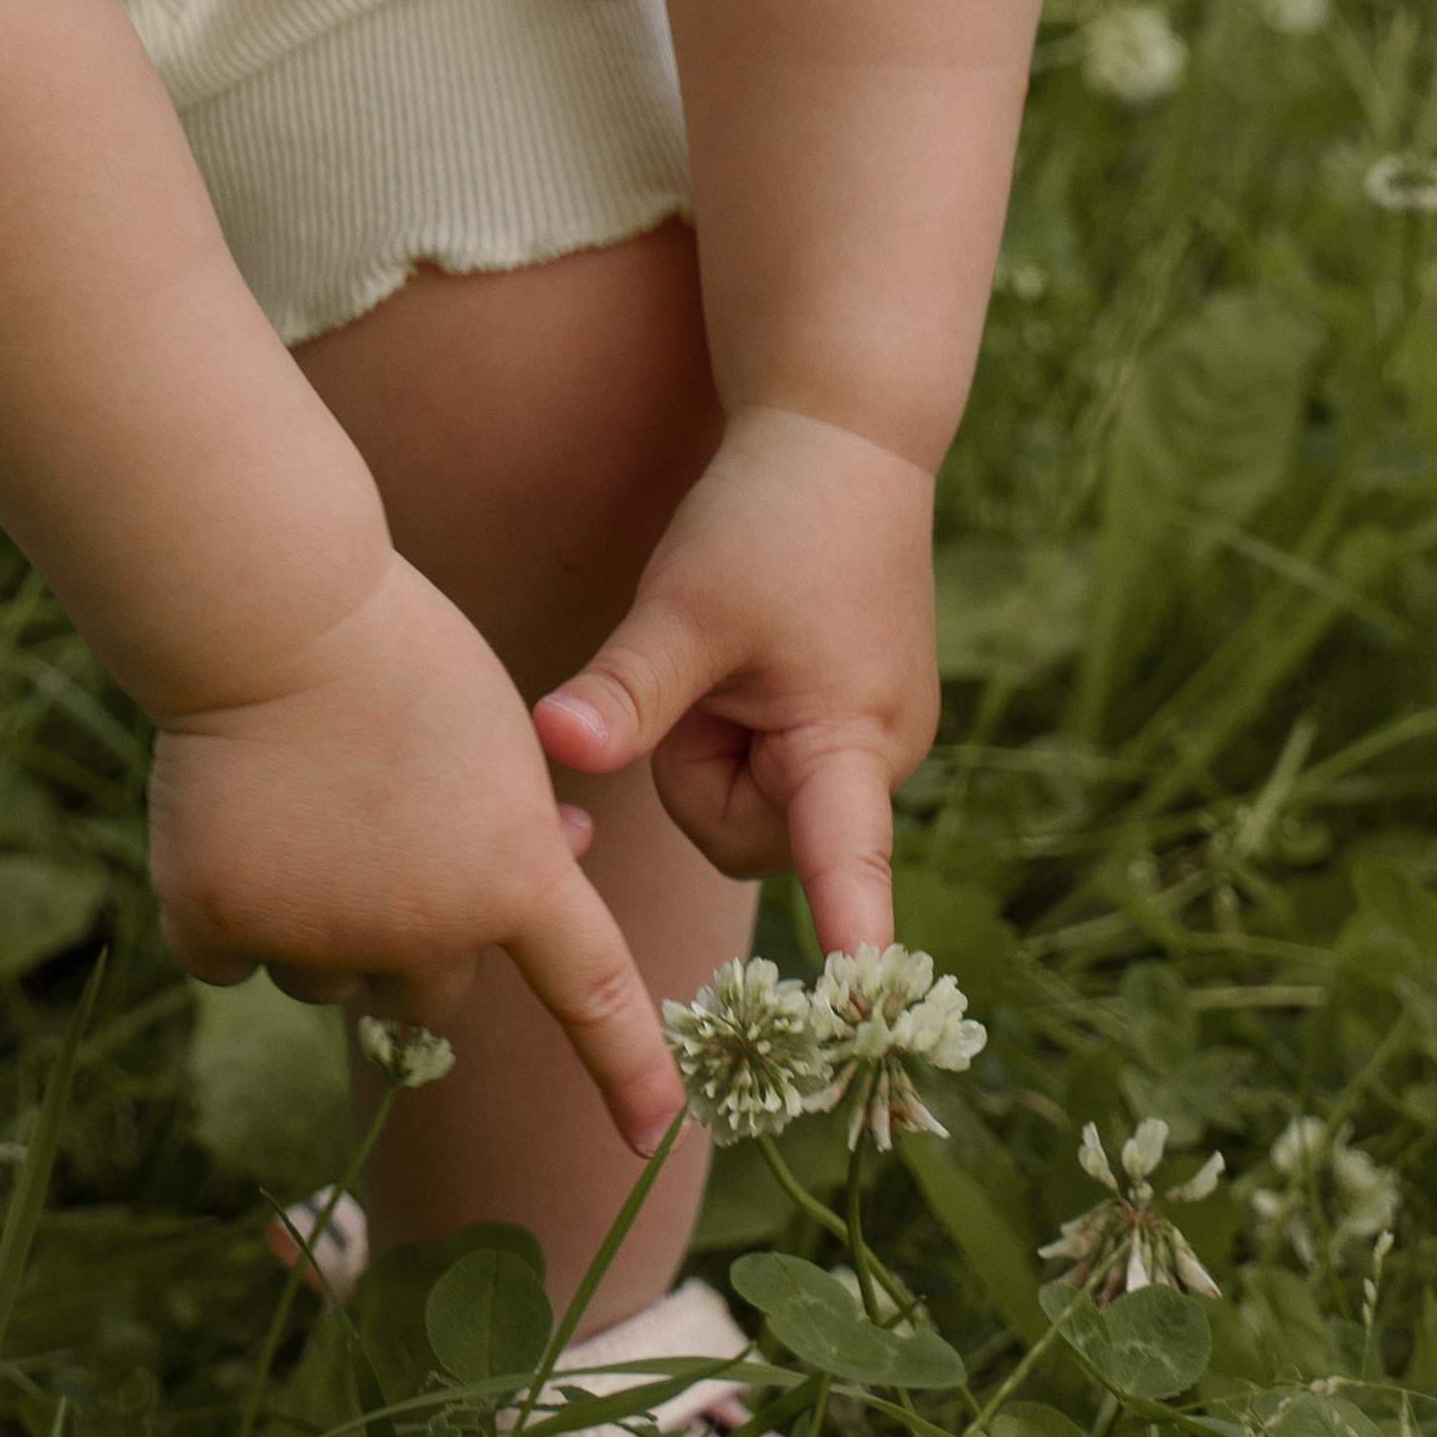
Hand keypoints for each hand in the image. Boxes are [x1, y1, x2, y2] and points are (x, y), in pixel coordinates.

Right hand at [150, 555, 681, 1151]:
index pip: (592, 993)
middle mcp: (422, 930)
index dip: (629, 1068)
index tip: (655, 1133)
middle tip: (382, 837)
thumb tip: (555, 865)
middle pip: (428, 993)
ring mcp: (316, 934)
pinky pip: (231, 954)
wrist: (272, 616)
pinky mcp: (218, 918)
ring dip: (321, 923)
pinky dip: (231, 906)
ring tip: (307, 810)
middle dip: (414, 940)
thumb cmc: (404, 659)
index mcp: (512, 879)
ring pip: (327, 977)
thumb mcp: (505, 738)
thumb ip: (528, 824)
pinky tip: (233, 823)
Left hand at [532, 407, 938, 950]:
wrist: (841, 436)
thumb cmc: (770, 517)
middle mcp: (878, 759)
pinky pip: (769, 766)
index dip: (849, 933)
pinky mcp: (848, 723)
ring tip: (726, 655)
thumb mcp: (684, 605)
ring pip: (753, 803)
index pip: (849, 866)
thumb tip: (557, 748)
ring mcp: (867, 743)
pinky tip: (747, 657)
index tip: (858, 1000)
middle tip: (700, 677)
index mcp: (852, 741)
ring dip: (717, 748)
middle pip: (752, 837)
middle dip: (702, 776)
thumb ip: (625, 691)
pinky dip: (737, 728)